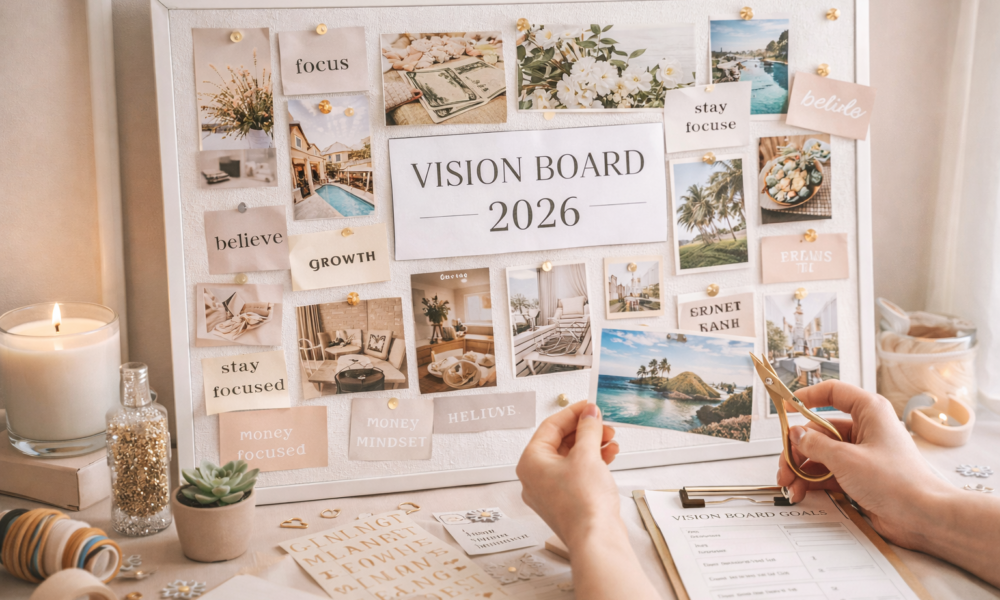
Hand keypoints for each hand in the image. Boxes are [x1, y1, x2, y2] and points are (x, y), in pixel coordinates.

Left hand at [516, 401, 619, 548]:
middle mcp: (535, 477)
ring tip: (611, 440)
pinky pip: (576, 474)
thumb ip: (588, 429)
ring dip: (592, 446)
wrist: (596, 539)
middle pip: (560, 442)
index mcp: (531, 462)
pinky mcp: (565, 502)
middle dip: (585, 431)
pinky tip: (609, 455)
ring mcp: (549, 492)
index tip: (590, 406)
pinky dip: (592, 463)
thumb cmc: (584, 503)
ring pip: (570, 458)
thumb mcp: (587, 455)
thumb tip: (589, 413)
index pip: (550, 427)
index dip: (573, 413)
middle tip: (603, 423)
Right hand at [777, 380, 953, 548]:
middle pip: (818, 429)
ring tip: (790, 485)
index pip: (833, 392)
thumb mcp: (847, 459)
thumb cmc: (899, 483)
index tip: (786, 406)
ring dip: (801, 469)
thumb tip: (796, 435)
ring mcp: (861, 454)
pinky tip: (801, 492)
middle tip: (784, 465)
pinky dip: (812, 481)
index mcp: (869, 412)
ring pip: (820, 453)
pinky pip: (827, 472)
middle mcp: (865, 429)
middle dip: (797, 449)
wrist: (924, 517)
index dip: (806, 396)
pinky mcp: (859, 475)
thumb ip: (815, 444)